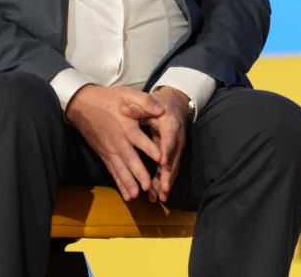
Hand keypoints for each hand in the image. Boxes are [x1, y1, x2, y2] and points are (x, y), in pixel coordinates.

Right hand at [64, 85, 164, 200]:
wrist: (81, 104)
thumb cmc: (107, 98)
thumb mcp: (127, 93)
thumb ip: (144, 100)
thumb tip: (160, 110)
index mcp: (125, 125)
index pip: (139, 138)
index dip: (150, 148)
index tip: (161, 158)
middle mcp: (117, 140)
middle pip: (129, 158)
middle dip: (138, 173)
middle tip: (148, 186)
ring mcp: (109, 149)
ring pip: (119, 168)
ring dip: (128, 182)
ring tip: (136, 195)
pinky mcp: (104, 154)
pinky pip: (112, 170)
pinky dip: (119, 183)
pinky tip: (126, 194)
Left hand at [134, 86, 188, 202]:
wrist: (175, 104)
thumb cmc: (159, 104)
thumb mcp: (148, 102)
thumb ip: (137, 108)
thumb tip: (123, 110)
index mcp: (171, 125)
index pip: (169, 138)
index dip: (167, 150)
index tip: (162, 161)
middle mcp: (177, 139)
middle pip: (173, 159)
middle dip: (168, 175)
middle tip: (162, 189)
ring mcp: (177, 148)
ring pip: (173, 167)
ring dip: (166, 183)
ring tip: (159, 197)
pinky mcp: (174, 154)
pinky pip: (170, 169)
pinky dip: (164, 181)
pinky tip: (158, 194)